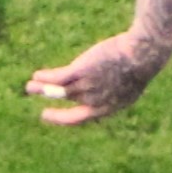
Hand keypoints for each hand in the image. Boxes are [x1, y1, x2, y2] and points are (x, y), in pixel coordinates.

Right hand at [26, 31, 169, 125]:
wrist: (142, 54)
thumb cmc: (141, 64)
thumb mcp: (131, 81)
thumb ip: (116, 87)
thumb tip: (111, 86)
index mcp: (108, 108)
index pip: (80, 118)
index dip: (63, 118)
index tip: (50, 115)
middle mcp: (94, 101)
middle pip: (68, 101)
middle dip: (50, 103)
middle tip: (40, 106)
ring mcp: (87, 87)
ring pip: (58, 91)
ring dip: (41, 89)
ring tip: (29, 86)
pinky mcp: (80, 71)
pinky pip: (57, 78)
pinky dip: (45, 78)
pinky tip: (37, 75)